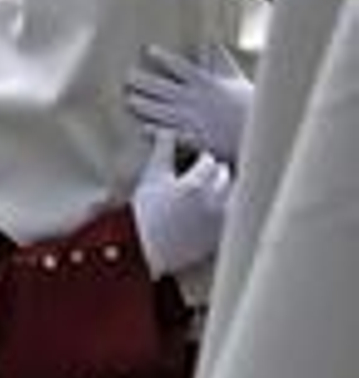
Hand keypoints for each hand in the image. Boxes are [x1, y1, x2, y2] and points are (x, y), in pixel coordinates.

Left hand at [126, 44, 251, 165]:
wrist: (262, 136)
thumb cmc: (250, 106)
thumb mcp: (236, 79)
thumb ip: (221, 62)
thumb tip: (211, 42)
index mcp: (206, 83)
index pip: (180, 66)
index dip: (163, 57)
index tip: (147, 49)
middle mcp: (196, 100)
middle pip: (164, 89)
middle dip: (144, 82)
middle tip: (126, 77)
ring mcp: (195, 120)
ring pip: (163, 111)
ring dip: (145, 105)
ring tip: (129, 100)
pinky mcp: (198, 140)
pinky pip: (173, 135)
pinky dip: (157, 132)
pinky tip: (142, 128)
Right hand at [131, 132, 232, 279]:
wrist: (144, 247)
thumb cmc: (146, 209)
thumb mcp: (153, 175)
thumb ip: (164, 149)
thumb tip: (167, 130)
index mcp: (196, 186)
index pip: (210, 161)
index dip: (202, 158)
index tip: (198, 158)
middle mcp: (212, 204)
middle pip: (225, 177)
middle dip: (217, 172)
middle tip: (208, 171)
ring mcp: (217, 223)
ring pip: (234, 198)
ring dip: (227, 190)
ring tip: (216, 189)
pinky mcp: (218, 238)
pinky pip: (232, 218)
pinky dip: (227, 210)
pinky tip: (215, 210)